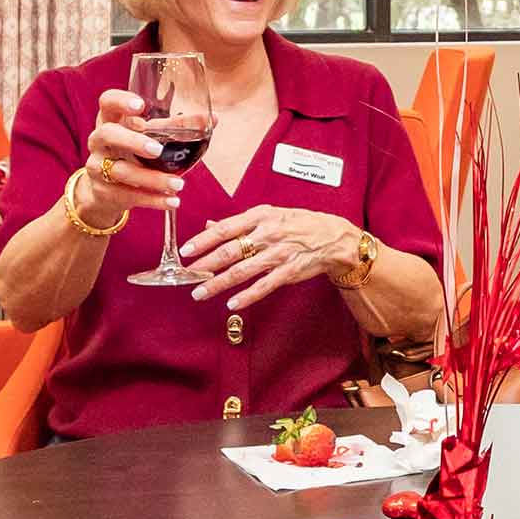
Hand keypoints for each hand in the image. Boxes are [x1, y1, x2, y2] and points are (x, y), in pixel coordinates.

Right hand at [72, 87, 185, 225]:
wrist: (107, 191)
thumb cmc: (132, 154)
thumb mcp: (150, 137)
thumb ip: (177, 127)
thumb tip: (213, 118)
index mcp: (111, 120)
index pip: (107, 102)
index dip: (120, 101)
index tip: (140, 105)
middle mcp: (100, 141)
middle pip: (108, 134)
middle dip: (132, 141)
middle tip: (157, 150)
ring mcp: (97, 167)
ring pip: (121, 171)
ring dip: (152, 178)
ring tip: (178, 184)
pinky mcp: (104, 192)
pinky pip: (128, 196)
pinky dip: (152, 200)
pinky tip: (172, 201)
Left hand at [181, 205, 359, 310]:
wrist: (333, 238)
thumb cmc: (299, 224)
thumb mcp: (270, 215)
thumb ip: (239, 223)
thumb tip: (210, 225)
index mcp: (261, 216)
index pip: (225, 228)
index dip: (203, 240)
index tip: (186, 251)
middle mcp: (268, 234)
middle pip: (229, 251)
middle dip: (205, 265)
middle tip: (188, 276)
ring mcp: (278, 253)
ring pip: (242, 271)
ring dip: (219, 283)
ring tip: (201, 292)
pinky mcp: (289, 271)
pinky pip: (264, 286)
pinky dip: (247, 296)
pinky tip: (232, 303)